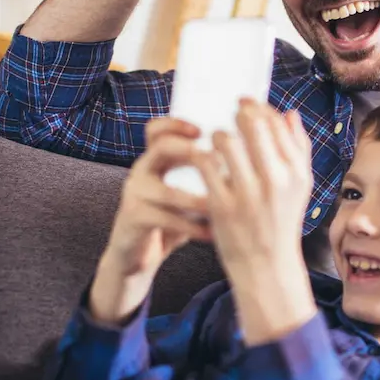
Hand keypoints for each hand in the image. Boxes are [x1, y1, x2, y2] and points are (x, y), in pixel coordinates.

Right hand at [89, 118, 211, 325]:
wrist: (138, 255)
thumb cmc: (171, 219)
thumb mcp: (187, 193)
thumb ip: (206, 176)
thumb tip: (246, 160)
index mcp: (156, 159)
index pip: (158, 129)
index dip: (177, 124)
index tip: (203, 130)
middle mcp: (142, 171)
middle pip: (159, 147)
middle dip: (188, 150)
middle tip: (214, 160)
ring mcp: (135, 194)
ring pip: (166, 191)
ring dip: (196, 200)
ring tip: (220, 206)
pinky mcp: (133, 219)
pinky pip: (164, 220)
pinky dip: (191, 227)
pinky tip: (211, 234)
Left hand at [196, 99, 316, 343]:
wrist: (266, 266)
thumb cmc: (281, 222)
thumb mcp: (301, 187)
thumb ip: (299, 148)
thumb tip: (290, 114)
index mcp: (296, 172)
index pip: (275, 122)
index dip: (257, 107)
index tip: (244, 105)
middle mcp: (275, 180)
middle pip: (251, 124)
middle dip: (236, 116)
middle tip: (228, 119)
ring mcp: (247, 193)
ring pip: (224, 140)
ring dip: (216, 136)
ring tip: (216, 142)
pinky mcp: (222, 205)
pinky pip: (205, 165)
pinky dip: (200, 156)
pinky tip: (201, 159)